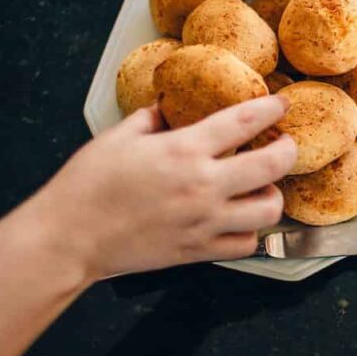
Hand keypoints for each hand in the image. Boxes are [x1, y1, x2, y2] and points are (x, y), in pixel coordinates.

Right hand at [27, 95, 296, 280]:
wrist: (67, 239)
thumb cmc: (87, 184)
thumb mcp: (119, 136)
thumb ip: (154, 117)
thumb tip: (171, 105)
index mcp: (184, 150)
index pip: (245, 122)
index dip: (271, 108)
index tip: (282, 104)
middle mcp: (203, 186)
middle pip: (273, 165)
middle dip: (289, 150)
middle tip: (286, 145)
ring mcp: (204, 222)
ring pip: (269, 210)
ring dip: (273, 195)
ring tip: (263, 186)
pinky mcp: (198, 251)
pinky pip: (246, 244)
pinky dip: (251, 232)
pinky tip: (241, 220)